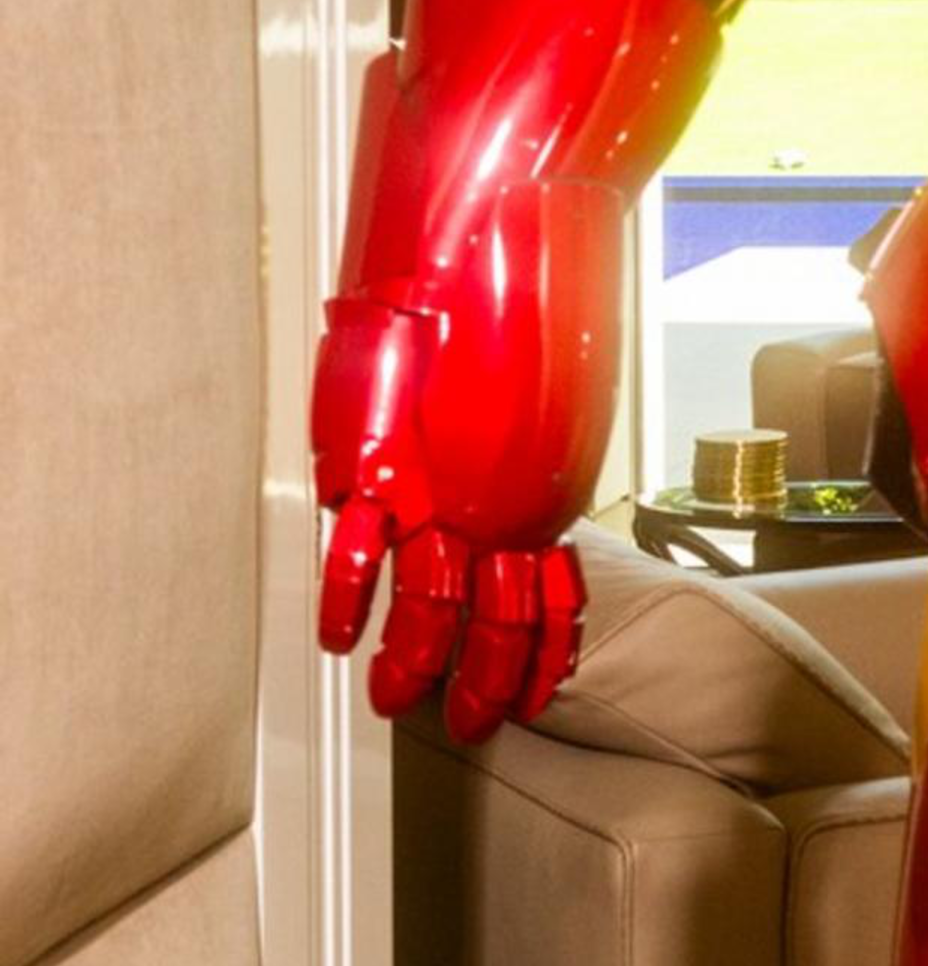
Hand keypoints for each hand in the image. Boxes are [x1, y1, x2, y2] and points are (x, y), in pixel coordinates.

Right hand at [312, 290, 585, 742]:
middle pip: (490, 621)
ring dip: (412, 660)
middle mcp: (497, 509)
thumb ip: (534, 462)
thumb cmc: (528, 308)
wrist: (496, 245)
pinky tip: (333, 634)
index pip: (547, 600)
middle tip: (464, 720)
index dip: (540, 654)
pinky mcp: (382, 467)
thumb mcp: (556, 402)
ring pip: (426, 604)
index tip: (535, 692)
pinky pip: (358, 551)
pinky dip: (344, 597)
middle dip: (476, 678)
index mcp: (542, 498)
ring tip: (394, 698)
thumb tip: (532, 507)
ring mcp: (438, 494)